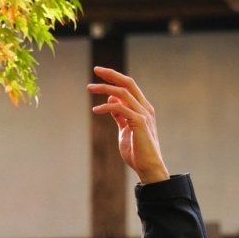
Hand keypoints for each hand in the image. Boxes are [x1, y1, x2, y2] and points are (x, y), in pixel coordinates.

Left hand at [88, 67, 169, 184]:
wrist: (148, 168)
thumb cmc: (137, 151)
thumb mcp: (125, 129)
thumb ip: (120, 115)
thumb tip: (111, 100)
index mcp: (143, 108)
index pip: (129, 85)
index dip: (115, 77)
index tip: (99, 73)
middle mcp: (145, 108)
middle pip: (128, 83)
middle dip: (111, 74)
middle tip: (95, 69)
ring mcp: (144, 114)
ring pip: (123, 93)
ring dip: (104, 88)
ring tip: (89, 88)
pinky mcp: (140, 123)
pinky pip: (120, 108)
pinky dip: (106, 106)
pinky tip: (95, 110)